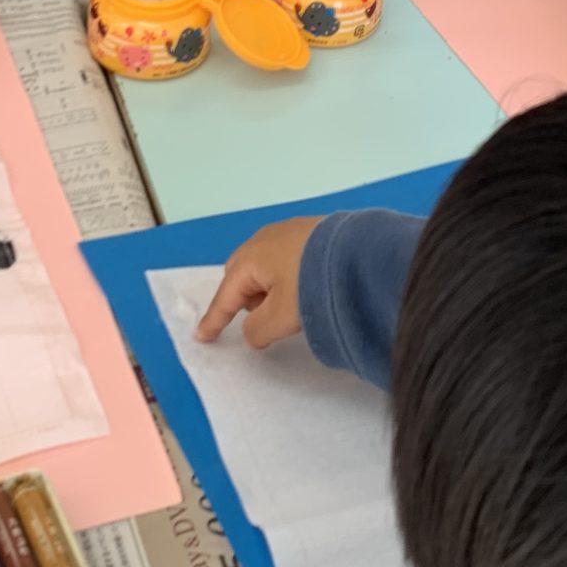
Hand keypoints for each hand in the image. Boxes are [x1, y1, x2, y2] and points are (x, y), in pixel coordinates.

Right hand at [195, 217, 320, 348]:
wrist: (363, 252)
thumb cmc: (313, 285)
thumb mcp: (281, 318)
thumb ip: (258, 330)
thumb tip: (253, 331)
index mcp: (250, 258)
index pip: (226, 295)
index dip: (214, 318)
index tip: (202, 336)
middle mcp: (265, 238)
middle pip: (242, 274)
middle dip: (244, 298)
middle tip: (261, 318)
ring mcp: (290, 230)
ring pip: (266, 265)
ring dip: (268, 287)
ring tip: (290, 304)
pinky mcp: (314, 230)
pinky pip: (286, 257)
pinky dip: (286, 275)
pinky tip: (306, 285)